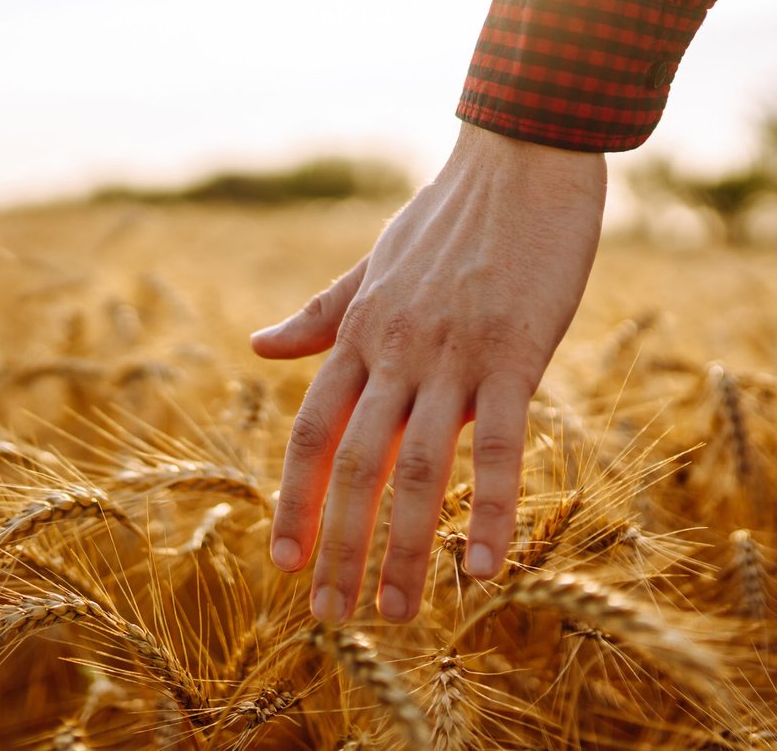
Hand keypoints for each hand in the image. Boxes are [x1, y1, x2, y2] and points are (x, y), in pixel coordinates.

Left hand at [251, 122, 605, 622]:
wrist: (521, 157)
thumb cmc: (450, 216)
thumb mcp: (373, 265)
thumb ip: (320, 315)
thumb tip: (255, 347)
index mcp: (360, 333)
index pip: (310, 432)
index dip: (294, 501)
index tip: (284, 563)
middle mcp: (394, 351)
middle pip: (353, 464)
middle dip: (340, 546)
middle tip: (333, 619)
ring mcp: (453, 354)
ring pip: (417, 467)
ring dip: (403, 548)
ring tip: (398, 614)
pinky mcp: (515, 352)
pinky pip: (498, 445)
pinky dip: (489, 511)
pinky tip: (482, 570)